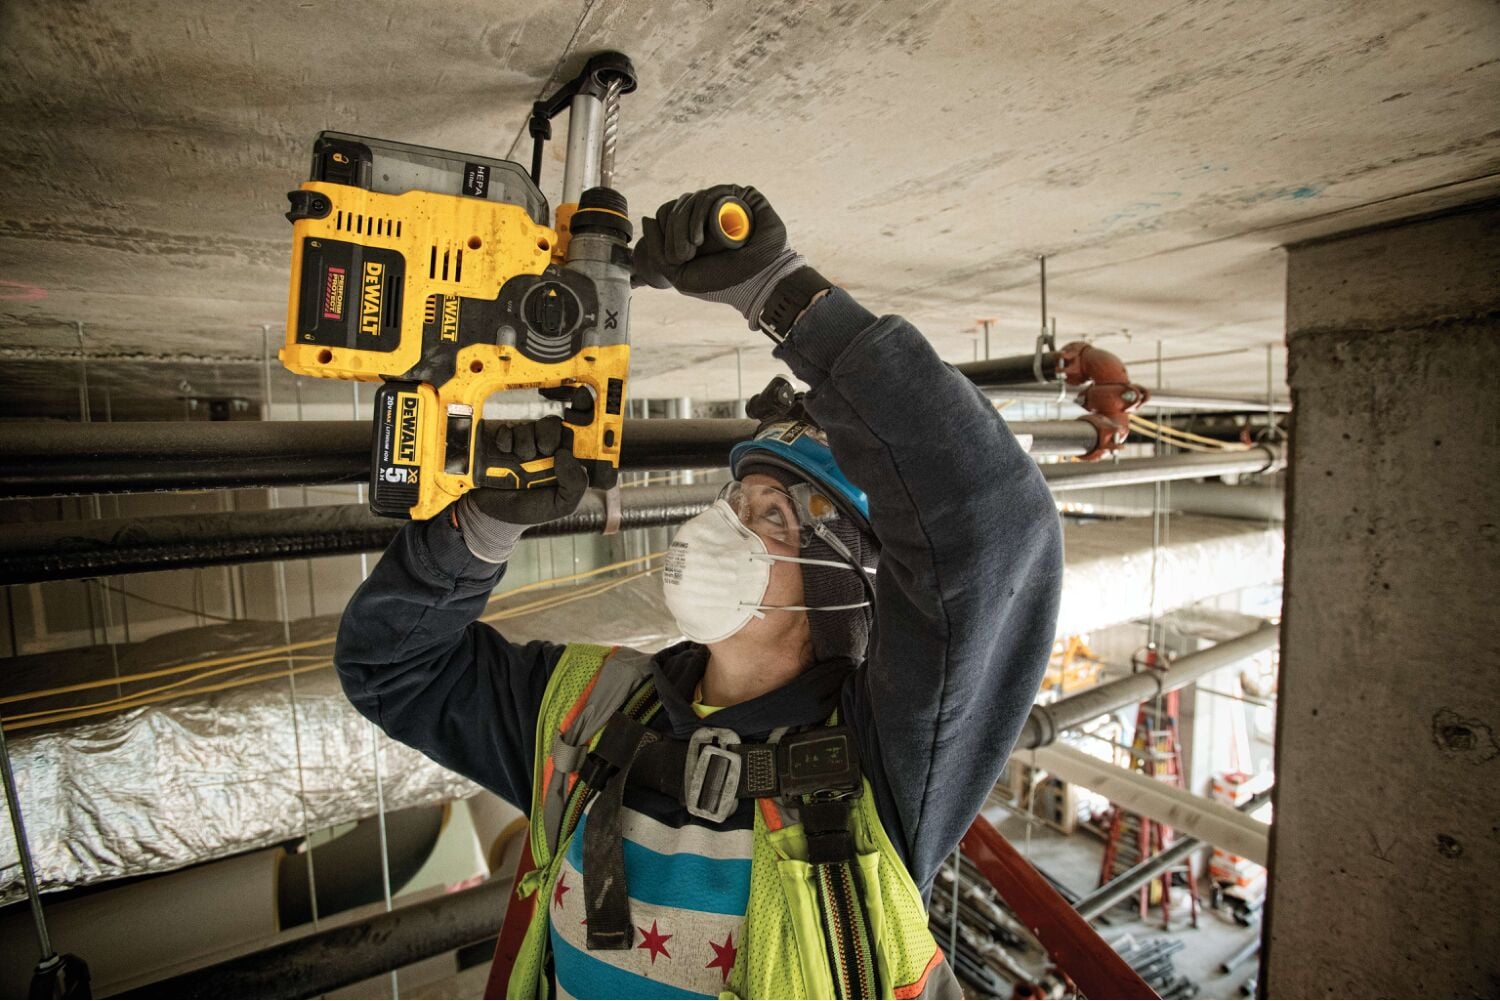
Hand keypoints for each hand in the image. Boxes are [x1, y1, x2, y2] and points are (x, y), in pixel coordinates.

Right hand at [468, 415, 587, 525]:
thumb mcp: (563, 505)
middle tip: (543, 452)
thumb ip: (575, 484)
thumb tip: (567, 455)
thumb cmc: (533, 509)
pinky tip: (505, 452)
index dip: (585, 409)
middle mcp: (549, 447)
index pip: (582, 431)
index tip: (583, 396)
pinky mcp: (504, 441)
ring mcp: (527, 443)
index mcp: (568, 459)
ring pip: (532, 426)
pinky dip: (506, 440)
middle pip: (555, 424)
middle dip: (549, 435)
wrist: (495, 514)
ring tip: (521, 462)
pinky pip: (508, 430)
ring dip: (526, 444)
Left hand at [632, 185, 805, 328]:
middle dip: (673, 232)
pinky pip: (709, 196)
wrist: (758, 282)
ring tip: (693, 249)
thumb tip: (647, 218)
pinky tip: (700, 238)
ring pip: (690, 200)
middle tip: (684, 255)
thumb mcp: (680, 275)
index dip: (663, 232)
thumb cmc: (722, 281)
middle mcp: (707, 213)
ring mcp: (724, 203)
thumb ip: (657, 252)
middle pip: (675, 207)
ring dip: (684, 225)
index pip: (666, 214)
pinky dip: (699, 214)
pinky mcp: (740, 196)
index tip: (676, 258)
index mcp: (693, 228)